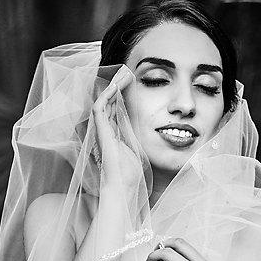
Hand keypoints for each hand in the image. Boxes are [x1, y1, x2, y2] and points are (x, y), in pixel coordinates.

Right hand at [92, 66, 142, 187]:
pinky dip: (106, 96)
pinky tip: (115, 86)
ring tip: (123, 75)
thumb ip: (142, 140)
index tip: (131, 82)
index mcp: (114, 135)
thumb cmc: (131, 174)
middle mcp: (105, 131)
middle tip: (127, 74)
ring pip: (103, 102)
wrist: (123, 186)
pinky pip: (99, 109)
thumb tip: (160, 131)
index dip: (120, 95)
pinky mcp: (101, 132)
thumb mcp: (140, 150)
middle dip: (116, 87)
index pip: (114, 109)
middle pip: (108, 103)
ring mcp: (101, 131)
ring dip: (112, 87)